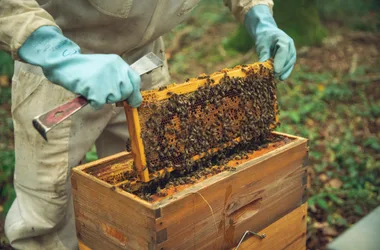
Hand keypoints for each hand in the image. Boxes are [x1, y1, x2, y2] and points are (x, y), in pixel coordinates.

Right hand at [18, 26, 141, 108]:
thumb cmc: (84, 69)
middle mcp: (115, 69)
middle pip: (126, 92)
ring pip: (114, 99)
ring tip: (93, 88)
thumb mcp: (105, 66)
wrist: (63, 64)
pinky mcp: (96, 90)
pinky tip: (87, 93)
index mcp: (118, 62)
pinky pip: (100, 104)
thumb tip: (131, 97)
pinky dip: (93, 103)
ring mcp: (106, 79)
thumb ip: (118, 77)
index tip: (133, 101)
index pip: (135, 80)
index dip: (135, 93)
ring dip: (104, 99)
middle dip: (118, 97)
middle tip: (104, 93)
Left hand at [245, 5, 295, 79]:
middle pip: (288, 58)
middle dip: (281, 68)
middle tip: (272, 76)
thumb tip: (262, 69)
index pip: (283, 51)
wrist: (267, 33)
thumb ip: (264, 56)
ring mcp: (292, 50)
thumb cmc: (264, 39)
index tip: (276, 71)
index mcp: (283, 39)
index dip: (280, 61)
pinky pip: (289, 65)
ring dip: (283, 71)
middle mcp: (290, 44)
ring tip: (274, 77)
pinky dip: (285, 72)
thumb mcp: (262, 46)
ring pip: (290, 63)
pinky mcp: (290, 56)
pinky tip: (281, 78)